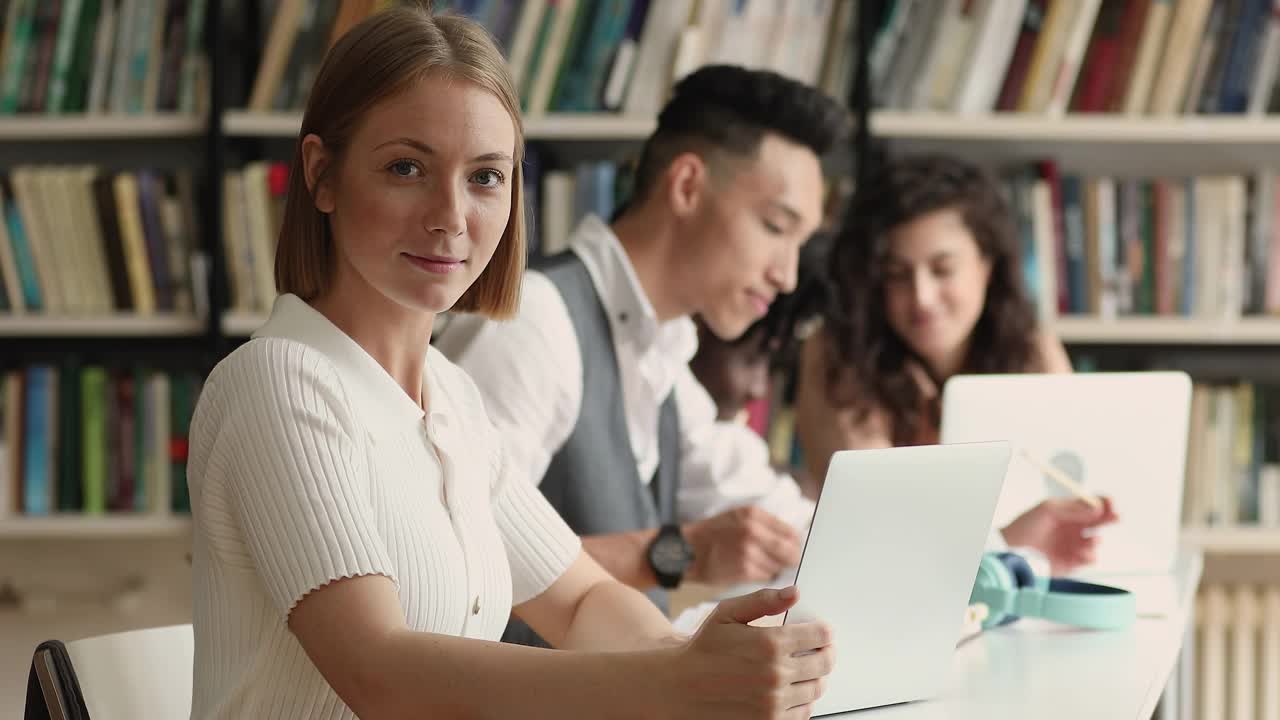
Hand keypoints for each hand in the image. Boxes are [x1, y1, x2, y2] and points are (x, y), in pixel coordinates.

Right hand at [662, 587, 834, 718]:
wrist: (680, 689)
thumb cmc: (703, 650)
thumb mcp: (727, 614)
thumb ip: (763, 601)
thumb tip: (794, 592)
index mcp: (769, 643)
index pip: (820, 636)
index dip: (825, 632)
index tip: (823, 632)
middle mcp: (775, 674)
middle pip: (825, 663)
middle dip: (826, 653)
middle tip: (821, 650)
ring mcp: (774, 702)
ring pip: (817, 689)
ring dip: (817, 677)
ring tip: (805, 670)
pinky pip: (804, 712)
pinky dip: (804, 700)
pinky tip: (792, 690)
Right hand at [684, 506, 802, 584]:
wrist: (685, 550)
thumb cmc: (714, 534)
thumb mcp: (739, 517)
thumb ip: (766, 526)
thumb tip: (795, 541)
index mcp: (753, 514)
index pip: (791, 532)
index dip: (795, 544)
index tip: (793, 550)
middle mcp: (752, 530)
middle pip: (790, 551)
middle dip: (790, 560)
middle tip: (784, 563)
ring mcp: (748, 551)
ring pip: (778, 567)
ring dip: (774, 569)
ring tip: (757, 564)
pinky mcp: (744, 570)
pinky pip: (765, 577)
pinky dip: (762, 577)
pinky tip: (749, 571)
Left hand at [1001, 496, 1118, 573]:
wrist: (1012, 549)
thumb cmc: (1025, 525)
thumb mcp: (1047, 509)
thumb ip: (1073, 508)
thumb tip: (1096, 508)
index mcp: (1070, 511)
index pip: (1094, 503)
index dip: (1105, 502)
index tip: (1110, 502)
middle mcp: (1075, 527)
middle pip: (1102, 520)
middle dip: (1111, 517)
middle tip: (1115, 517)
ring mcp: (1075, 544)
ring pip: (1097, 542)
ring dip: (1096, 540)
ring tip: (1088, 540)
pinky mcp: (1073, 562)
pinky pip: (1090, 559)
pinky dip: (1089, 556)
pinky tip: (1079, 554)